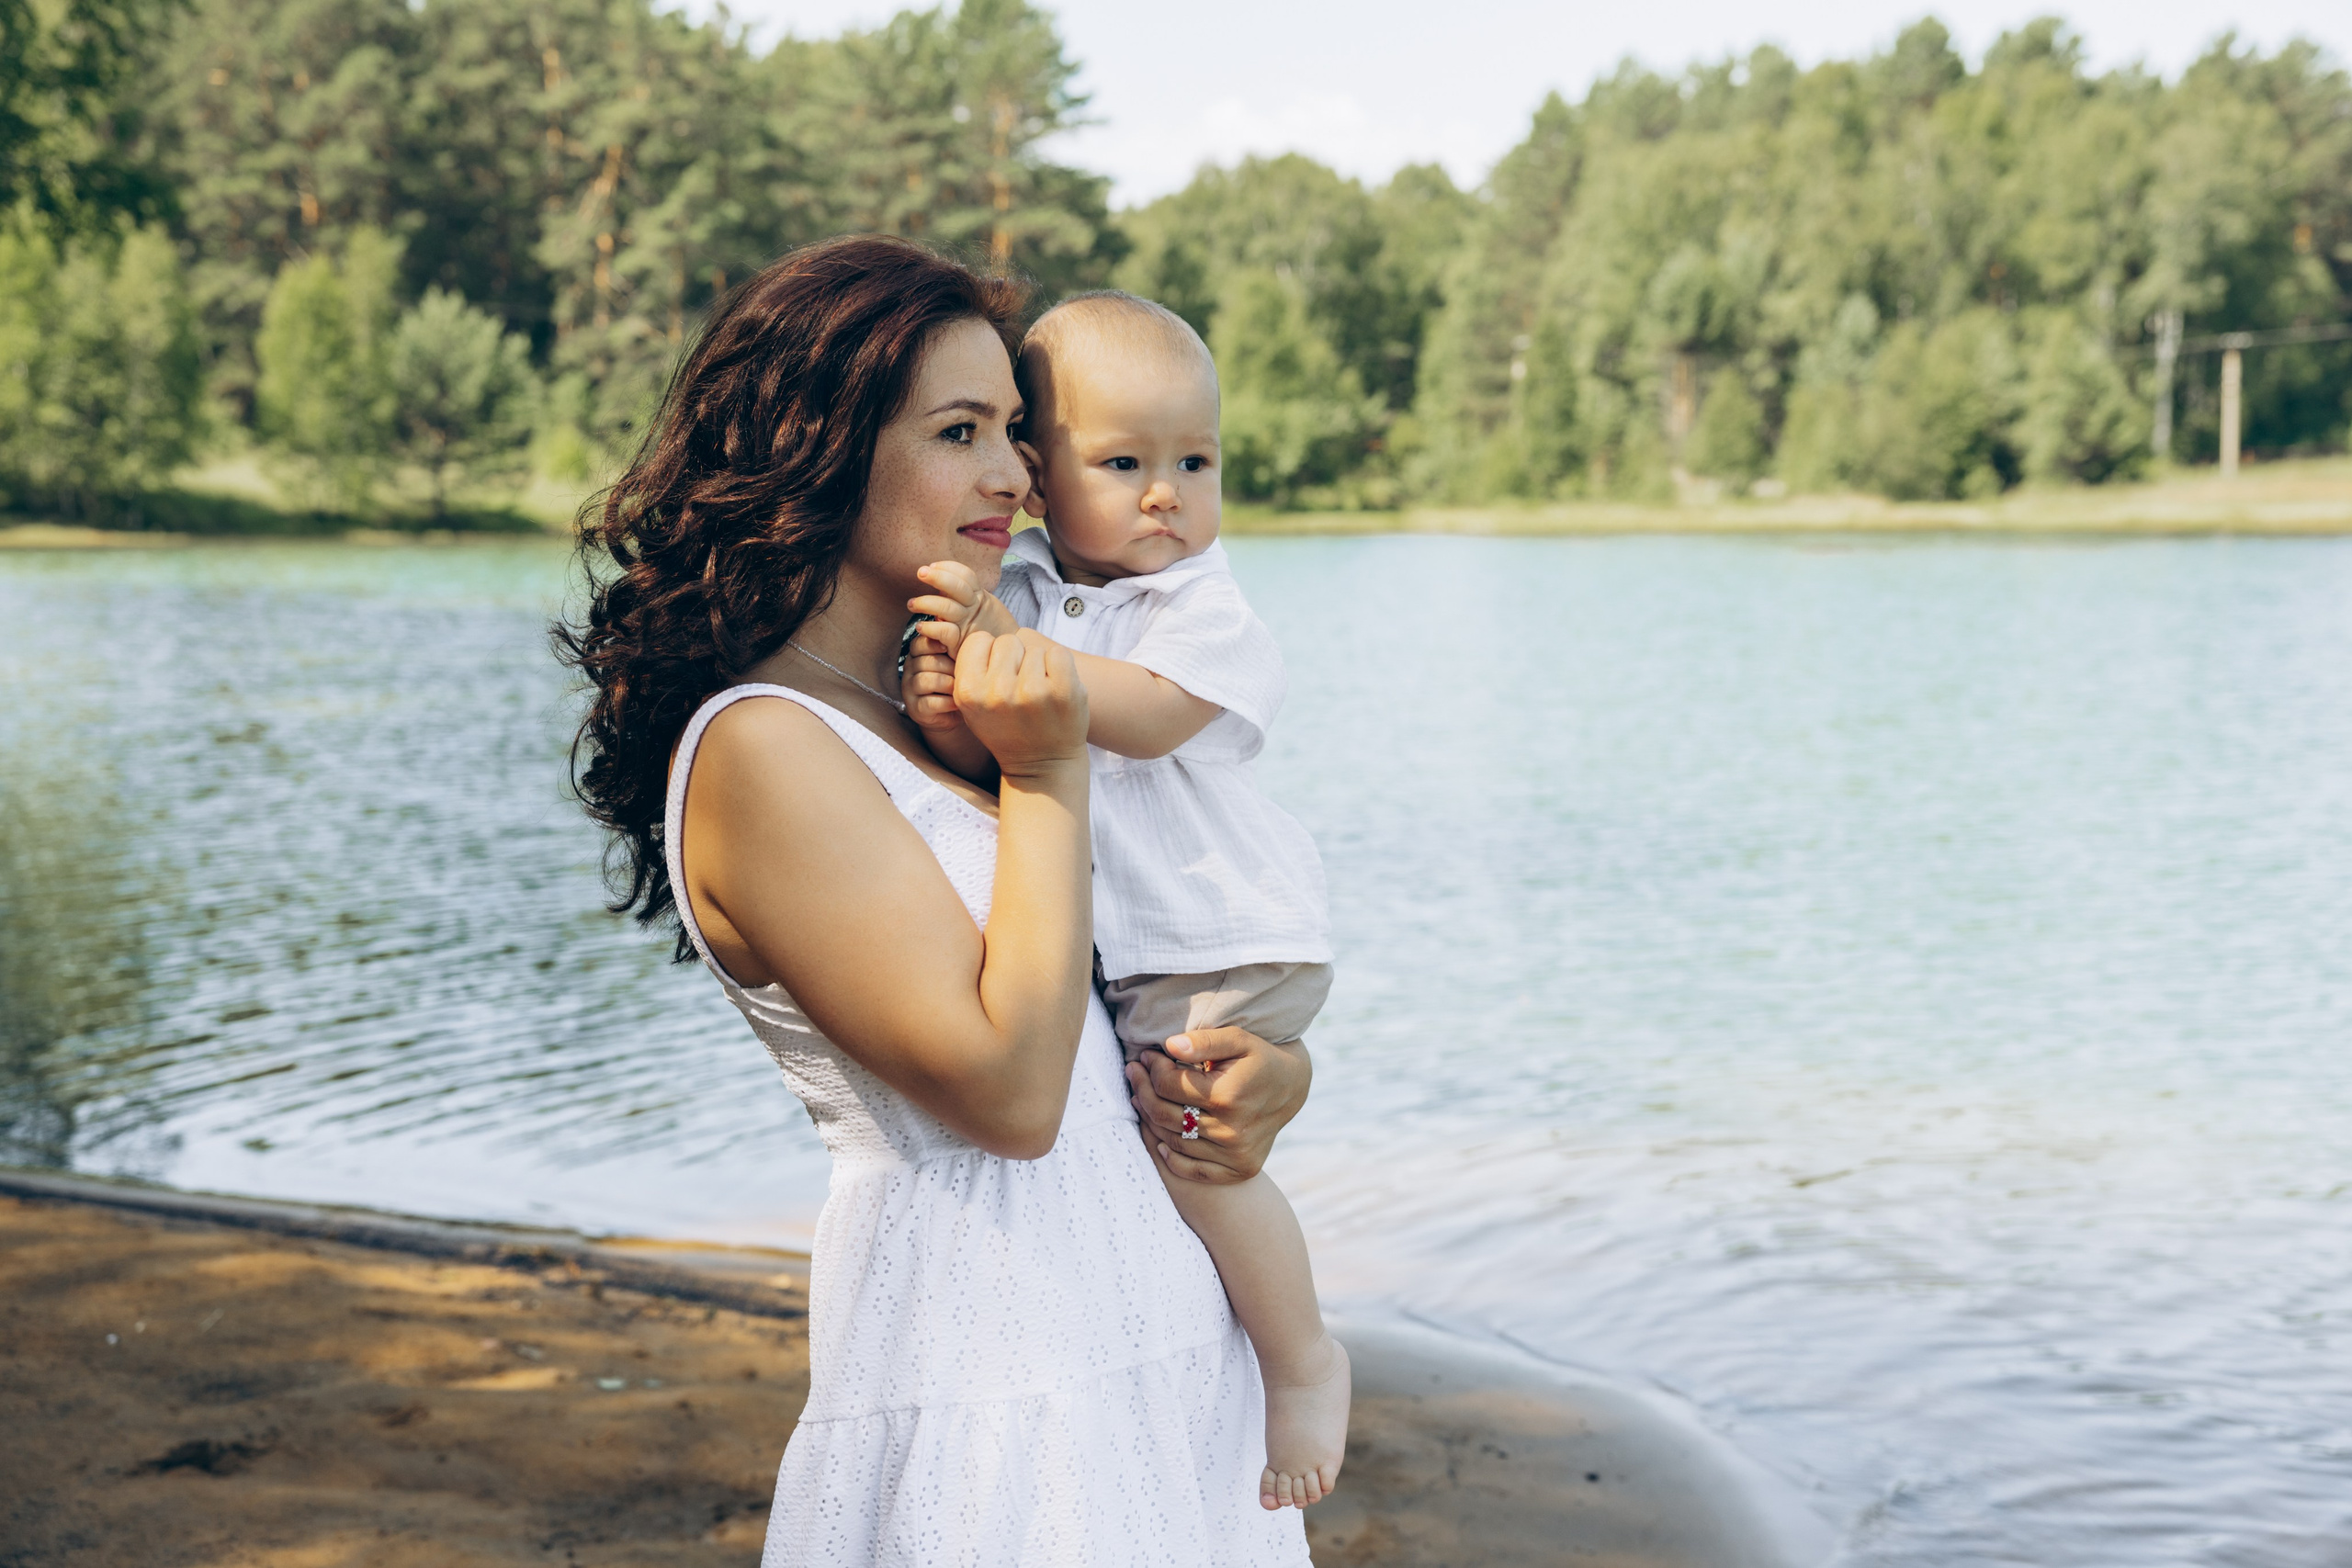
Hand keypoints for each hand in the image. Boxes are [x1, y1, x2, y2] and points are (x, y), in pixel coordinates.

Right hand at [901, 632, 963, 736]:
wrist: (955, 713)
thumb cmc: (958, 681)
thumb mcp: (958, 660)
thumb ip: (954, 644)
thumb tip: (952, 624)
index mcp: (918, 654)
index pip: (919, 643)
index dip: (933, 644)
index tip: (947, 649)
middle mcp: (910, 670)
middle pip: (925, 661)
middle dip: (948, 668)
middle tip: (962, 674)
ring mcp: (909, 690)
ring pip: (926, 680)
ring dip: (948, 685)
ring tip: (960, 689)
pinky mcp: (915, 709)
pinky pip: (930, 702)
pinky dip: (947, 703)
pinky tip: (957, 703)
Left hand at [910, 560, 1018, 655]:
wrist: (999, 658)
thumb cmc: (984, 631)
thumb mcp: (979, 609)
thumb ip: (962, 596)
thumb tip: (938, 577)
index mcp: (978, 598)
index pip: (967, 575)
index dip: (949, 567)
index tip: (932, 566)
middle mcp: (973, 609)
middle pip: (958, 587)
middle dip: (938, 577)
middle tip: (920, 572)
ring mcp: (967, 626)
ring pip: (948, 608)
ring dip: (926, 603)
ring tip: (911, 604)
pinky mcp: (960, 645)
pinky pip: (944, 632)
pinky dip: (930, 628)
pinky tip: (920, 627)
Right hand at [953, 628, 1085, 779]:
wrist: (1043, 764)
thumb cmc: (1006, 728)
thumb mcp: (972, 706)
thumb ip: (967, 670)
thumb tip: (957, 627)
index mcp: (968, 692)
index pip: (978, 640)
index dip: (989, 654)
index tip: (997, 675)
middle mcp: (997, 692)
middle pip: (1007, 640)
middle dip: (1015, 658)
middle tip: (1020, 687)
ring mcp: (1032, 691)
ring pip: (1034, 647)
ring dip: (1037, 665)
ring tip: (1037, 693)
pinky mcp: (1063, 691)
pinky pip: (1058, 653)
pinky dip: (1059, 665)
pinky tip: (1055, 687)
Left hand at [1126, 1027, 1311, 1184]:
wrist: (1292, 1088)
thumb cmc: (1259, 1058)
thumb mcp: (1238, 1039)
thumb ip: (1204, 1041)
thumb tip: (1170, 1046)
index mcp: (1227, 1097)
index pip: (1168, 1085)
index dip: (1151, 1069)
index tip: (1146, 1056)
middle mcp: (1230, 1131)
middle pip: (1164, 1115)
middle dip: (1142, 1090)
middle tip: (1133, 1073)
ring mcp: (1235, 1154)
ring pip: (1172, 1140)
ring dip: (1150, 1118)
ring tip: (1140, 1097)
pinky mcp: (1239, 1169)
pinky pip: (1191, 1169)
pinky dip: (1170, 1157)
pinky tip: (1160, 1139)